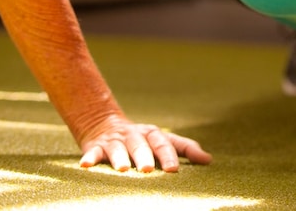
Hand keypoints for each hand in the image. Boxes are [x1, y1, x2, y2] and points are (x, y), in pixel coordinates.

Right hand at [79, 120, 212, 171]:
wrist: (104, 124)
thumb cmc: (142, 140)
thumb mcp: (163, 141)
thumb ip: (185, 149)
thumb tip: (209, 160)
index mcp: (153, 134)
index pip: (163, 143)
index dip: (168, 155)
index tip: (173, 169)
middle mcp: (134, 136)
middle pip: (140, 145)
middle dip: (144, 156)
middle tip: (147, 169)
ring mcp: (114, 141)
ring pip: (117, 148)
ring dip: (119, 158)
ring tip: (121, 169)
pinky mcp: (95, 147)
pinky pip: (92, 152)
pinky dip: (89, 158)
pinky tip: (86, 166)